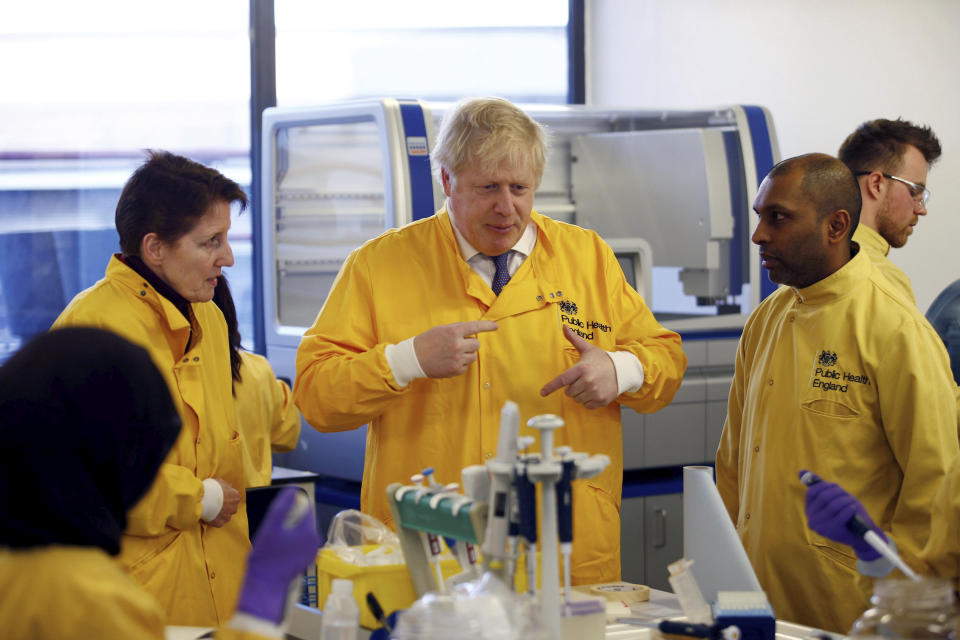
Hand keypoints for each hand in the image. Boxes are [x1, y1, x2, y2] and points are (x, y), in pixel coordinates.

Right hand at [208, 478, 239, 527]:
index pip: (234, 498)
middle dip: (224, 507)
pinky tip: (208, 515)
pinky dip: (214, 520)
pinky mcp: (220, 523)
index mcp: (236, 497)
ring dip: (220, 514)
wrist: (203, 498)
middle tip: (215, 504)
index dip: (227, 497)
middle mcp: (234, 508)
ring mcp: (227, 517)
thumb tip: (229, 486)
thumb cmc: (211, 488)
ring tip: (210, 510)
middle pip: (230, 508)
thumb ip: (226, 485)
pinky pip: (218, 522)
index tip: (220, 497)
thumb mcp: (220, 482)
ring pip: (225, 516)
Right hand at [236, 487, 320, 622]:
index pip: (305, 508)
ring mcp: (312, 551)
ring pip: (302, 531)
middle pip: (304, 519)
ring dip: (290, 530)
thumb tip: (293, 489)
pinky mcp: (307, 559)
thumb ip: (282, 506)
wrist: (265, 582)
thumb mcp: (271, 526)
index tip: (277, 517)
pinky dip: (292, 541)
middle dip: (291, 520)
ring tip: (276, 539)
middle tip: (275, 530)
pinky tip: (280, 548)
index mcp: (310, 531)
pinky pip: (301, 542)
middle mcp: (316, 541)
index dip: (291, 508)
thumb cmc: (265, 555)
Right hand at [413, 321, 497, 377]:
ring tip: (453, 353)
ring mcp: (457, 359)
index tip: (495, 327)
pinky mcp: (455, 370)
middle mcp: (457, 345)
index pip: (475, 327)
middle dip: (470, 343)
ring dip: (466, 354)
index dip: (487, 326)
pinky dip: (460, 364)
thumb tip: (471, 332)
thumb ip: (457, 330)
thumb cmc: (427, 341)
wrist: (414, 358)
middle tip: (459, 344)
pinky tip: (449, 361)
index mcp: (453, 331)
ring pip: (473, 356)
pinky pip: (466, 366)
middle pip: (476, 344)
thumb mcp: (441, 330)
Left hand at [539, 325, 617, 408]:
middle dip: (572, 387)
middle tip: (582, 380)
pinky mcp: (601, 400)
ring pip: (577, 399)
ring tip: (590, 385)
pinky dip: (588, 401)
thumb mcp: (588, 349)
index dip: (551, 387)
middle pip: (569, 392)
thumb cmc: (602, 360)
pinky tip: (595, 392)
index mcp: (582, 368)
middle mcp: (587, 381)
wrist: (622, 370)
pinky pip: (586, 405)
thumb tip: (564, 326)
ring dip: (580, 394)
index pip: (562, 380)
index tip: (542, 393)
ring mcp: (594, 392)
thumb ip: (574, 339)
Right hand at [799, 469, 882, 559]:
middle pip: (823, 497)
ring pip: (832, 506)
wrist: (859, 535)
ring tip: (852, 501)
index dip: (825, 486)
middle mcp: (811, 519)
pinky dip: (848, 509)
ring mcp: (821, 527)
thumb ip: (818, 486)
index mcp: (810, 510)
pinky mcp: (832, 532)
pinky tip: (853, 508)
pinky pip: (840, 516)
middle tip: (846, 494)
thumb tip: (801, 471)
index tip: (836, 486)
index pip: (812, 492)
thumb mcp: (832, 498)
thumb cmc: (846, 513)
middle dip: (837, 492)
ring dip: (845, 500)